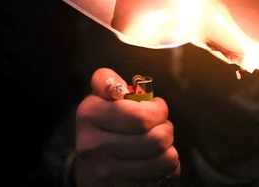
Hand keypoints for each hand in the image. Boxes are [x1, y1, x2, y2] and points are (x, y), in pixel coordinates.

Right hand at [72, 68, 179, 186]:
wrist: (89, 169)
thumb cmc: (103, 125)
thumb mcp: (99, 98)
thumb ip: (107, 81)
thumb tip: (120, 86)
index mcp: (90, 115)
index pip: (140, 117)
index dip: (158, 110)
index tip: (156, 107)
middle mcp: (94, 146)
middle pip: (156, 139)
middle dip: (167, 128)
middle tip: (161, 125)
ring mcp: (108, 172)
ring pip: (165, 159)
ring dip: (169, 148)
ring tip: (159, 142)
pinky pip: (164, 176)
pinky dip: (168, 167)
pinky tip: (156, 160)